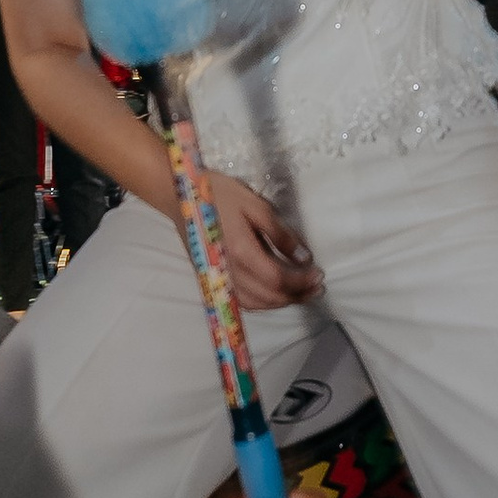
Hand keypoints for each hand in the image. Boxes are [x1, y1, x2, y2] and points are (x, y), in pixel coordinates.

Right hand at [197, 168, 324, 308]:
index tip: (319, 275)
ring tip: (302, 293)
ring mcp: (217, 278)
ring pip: (255, 303)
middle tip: (317, 286)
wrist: (179, 197)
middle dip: (297, 295)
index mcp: (240, 251)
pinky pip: (240, 300)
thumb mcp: (255, 205)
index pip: (278, 278)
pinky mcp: (211, 279)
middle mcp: (228, 271)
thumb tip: (303, 258)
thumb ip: (280, 234)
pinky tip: (274, 294)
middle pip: (268, 296)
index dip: (301, 281)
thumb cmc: (218, 194)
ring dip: (281, 302)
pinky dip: (262, 302)